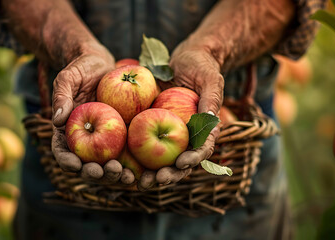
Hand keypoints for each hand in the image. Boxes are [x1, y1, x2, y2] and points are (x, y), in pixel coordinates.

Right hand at [51, 42, 129, 183]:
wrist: (105, 65)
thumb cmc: (82, 68)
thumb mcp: (68, 77)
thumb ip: (61, 97)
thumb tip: (57, 121)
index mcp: (67, 131)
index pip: (62, 151)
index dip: (67, 162)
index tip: (77, 165)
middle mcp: (85, 140)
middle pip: (87, 165)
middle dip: (96, 174)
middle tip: (107, 172)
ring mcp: (105, 141)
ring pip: (108, 166)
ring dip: (116, 176)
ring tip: (127, 177)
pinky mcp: (123, 137)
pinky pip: (128, 155)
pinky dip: (133, 166)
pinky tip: (142, 171)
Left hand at [138, 37, 223, 189]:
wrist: (181, 59)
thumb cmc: (200, 66)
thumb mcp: (210, 79)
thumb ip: (211, 99)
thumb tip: (211, 121)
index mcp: (202, 130)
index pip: (201, 150)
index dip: (193, 159)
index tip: (181, 162)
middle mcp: (185, 136)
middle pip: (179, 162)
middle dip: (169, 175)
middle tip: (156, 180)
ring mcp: (167, 133)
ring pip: (159, 160)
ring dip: (150, 173)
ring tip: (138, 182)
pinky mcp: (149, 126)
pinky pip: (142, 143)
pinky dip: (134, 156)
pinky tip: (122, 163)